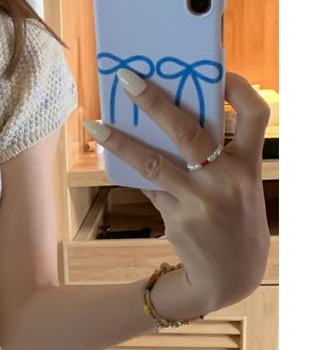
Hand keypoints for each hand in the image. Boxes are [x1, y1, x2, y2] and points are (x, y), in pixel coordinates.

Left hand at [85, 69, 271, 311]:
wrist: (229, 278)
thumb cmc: (234, 223)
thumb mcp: (240, 188)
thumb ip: (216, 159)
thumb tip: (167, 124)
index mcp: (249, 166)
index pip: (255, 115)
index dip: (237, 88)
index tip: (217, 70)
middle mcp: (227, 180)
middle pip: (188, 130)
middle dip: (155, 101)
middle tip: (127, 79)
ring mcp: (200, 200)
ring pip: (152, 161)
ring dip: (120, 141)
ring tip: (95, 124)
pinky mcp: (177, 217)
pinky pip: (147, 185)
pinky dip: (130, 171)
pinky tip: (111, 157)